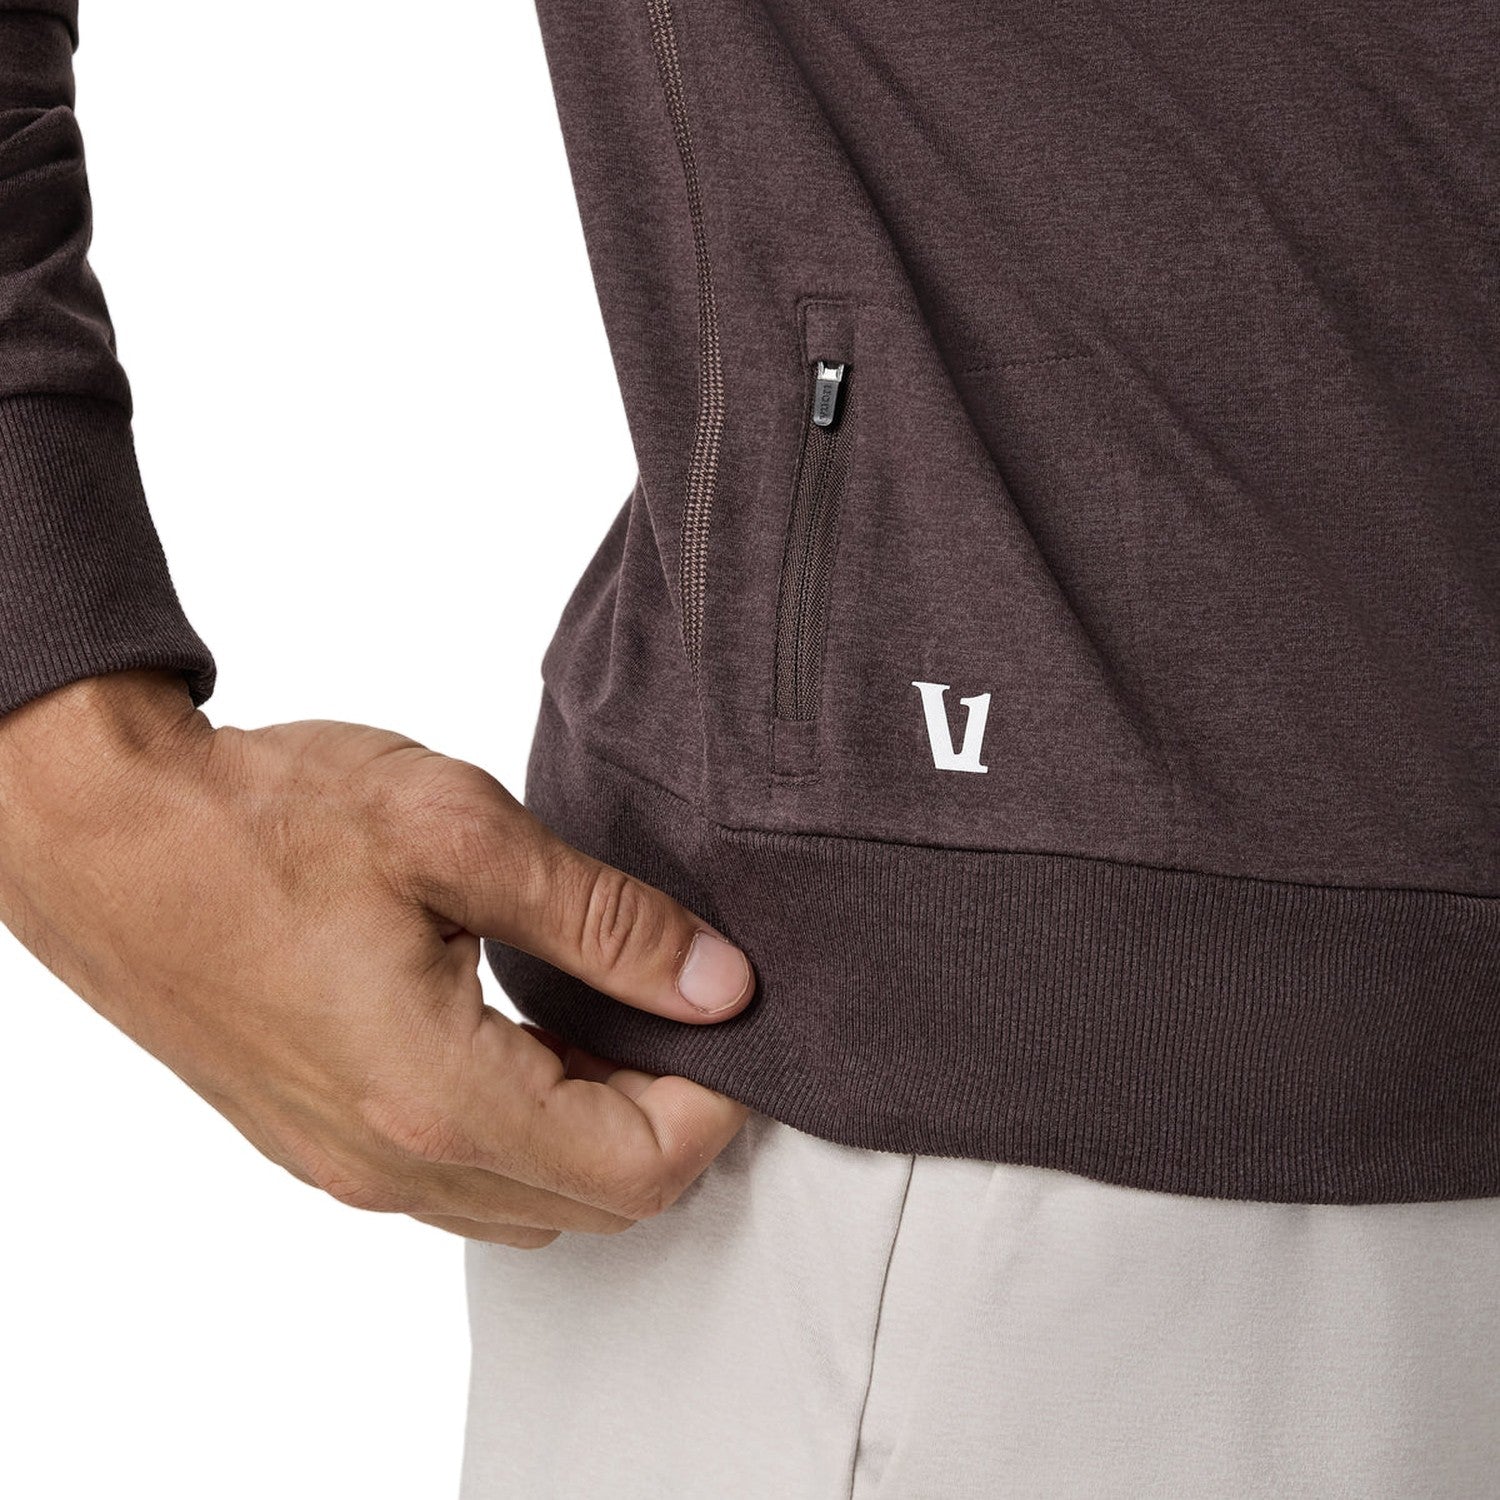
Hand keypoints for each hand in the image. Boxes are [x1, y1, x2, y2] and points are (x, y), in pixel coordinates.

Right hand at [0, 670, 754, 1246]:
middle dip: (667, 1118)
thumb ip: (604, 921)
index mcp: (437, 1094)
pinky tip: (528, 1038)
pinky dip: (528, 1131)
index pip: (638, 1168)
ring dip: (597, 1129)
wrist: (114, 835)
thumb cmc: (267, 820)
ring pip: (531, 1203)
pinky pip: (463, 1181)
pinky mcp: (323, 1144)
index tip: (730, 1019)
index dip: (714, 1102)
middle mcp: (394, 1162)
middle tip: (680, 1010)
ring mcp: (350, 1166)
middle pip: (594, 1202)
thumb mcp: (459, 834)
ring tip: (609, 1016)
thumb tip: (716, 983)